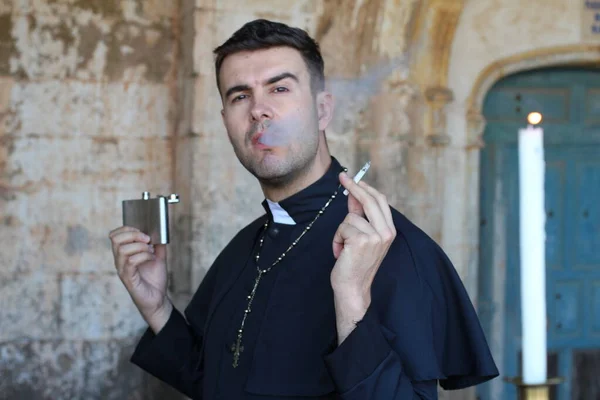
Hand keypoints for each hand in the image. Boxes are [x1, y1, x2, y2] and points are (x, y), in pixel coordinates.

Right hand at [109, 226, 171, 332]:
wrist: (158, 298)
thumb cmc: (154, 279)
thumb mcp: (158, 257)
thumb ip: (157, 245)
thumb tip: (159, 232)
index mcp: (123, 254)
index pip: (114, 235)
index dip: (126, 229)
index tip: (142, 231)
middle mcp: (119, 261)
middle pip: (116, 239)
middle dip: (134, 235)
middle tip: (148, 240)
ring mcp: (122, 270)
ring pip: (123, 249)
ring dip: (141, 247)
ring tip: (151, 252)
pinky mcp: (128, 278)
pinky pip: (131, 262)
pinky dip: (143, 256)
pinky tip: (151, 258)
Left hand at [331, 171, 395, 308]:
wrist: (352, 288)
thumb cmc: (355, 263)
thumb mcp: (361, 237)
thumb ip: (360, 217)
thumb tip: (354, 196)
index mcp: (389, 231)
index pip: (380, 201)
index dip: (366, 188)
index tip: (352, 178)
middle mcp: (386, 233)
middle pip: (370, 200)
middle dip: (354, 186)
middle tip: (342, 177)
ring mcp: (375, 236)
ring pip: (350, 217)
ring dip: (341, 232)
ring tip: (344, 248)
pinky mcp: (361, 240)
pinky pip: (342, 228)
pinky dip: (337, 239)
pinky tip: (341, 253)